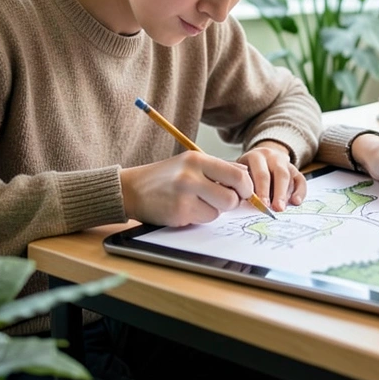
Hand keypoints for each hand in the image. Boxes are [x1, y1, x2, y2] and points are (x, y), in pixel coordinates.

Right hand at [119, 151, 252, 225]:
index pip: (237, 174)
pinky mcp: (179, 213)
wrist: (131, 189)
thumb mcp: (190, 163)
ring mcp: (184, 196)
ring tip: (196, 202)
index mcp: (198, 159)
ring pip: (218, 212)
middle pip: (232, 198)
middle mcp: (191, 175)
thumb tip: (246, 175)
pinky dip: (199, 217)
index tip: (244, 192)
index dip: (246, 187)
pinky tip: (185, 208)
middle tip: (222, 200)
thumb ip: (218, 168)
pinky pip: (203, 220)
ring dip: (212, 210)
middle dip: (231, 202)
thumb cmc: (165, 177)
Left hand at [237, 141, 306, 211]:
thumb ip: (245, 184)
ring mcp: (285, 163)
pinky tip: (296, 202)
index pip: (262, 173)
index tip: (262, 205)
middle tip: (277, 208)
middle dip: (279, 193)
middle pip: (279, 174)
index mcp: (257, 157)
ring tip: (282, 208)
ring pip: (290, 177)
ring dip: (286, 195)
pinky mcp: (295, 170)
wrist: (260, 157)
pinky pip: (301, 180)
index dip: (262, 190)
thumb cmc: (247, 170)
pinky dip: (300, 192)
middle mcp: (273, 157)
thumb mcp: (241, 172)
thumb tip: (249, 202)